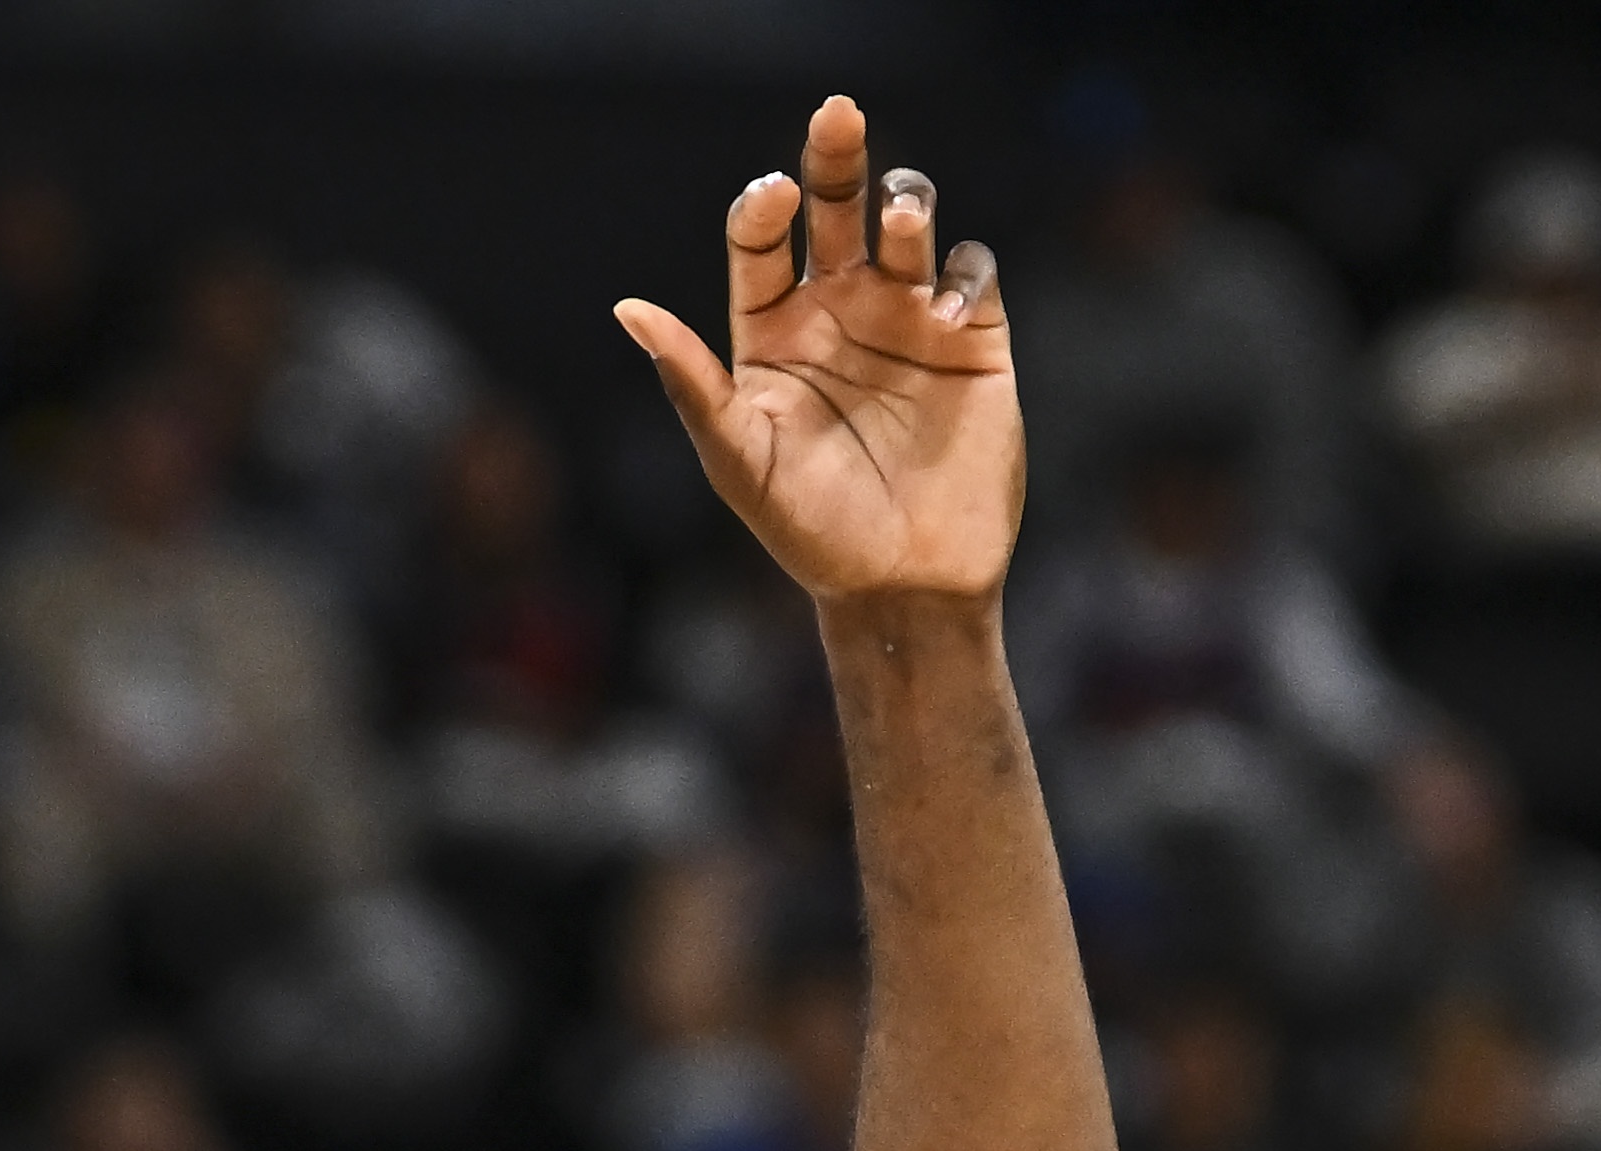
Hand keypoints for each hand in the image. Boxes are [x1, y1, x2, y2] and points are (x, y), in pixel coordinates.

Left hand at [615, 99, 1021, 610]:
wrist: (905, 587)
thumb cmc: (811, 533)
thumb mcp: (740, 461)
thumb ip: (691, 384)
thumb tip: (627, 310)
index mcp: (773, 328)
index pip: (760, 239)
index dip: (763, 206)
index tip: (772, 200)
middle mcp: (839, 310)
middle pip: (834, 205)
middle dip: (834, 155)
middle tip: (837, 113)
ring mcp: (907, 319)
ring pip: (908, 223)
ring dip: (904, 202)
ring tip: (898, 219)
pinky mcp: (973, 341)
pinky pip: (972, 274)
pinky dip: (963, 274)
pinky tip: (947, 313)